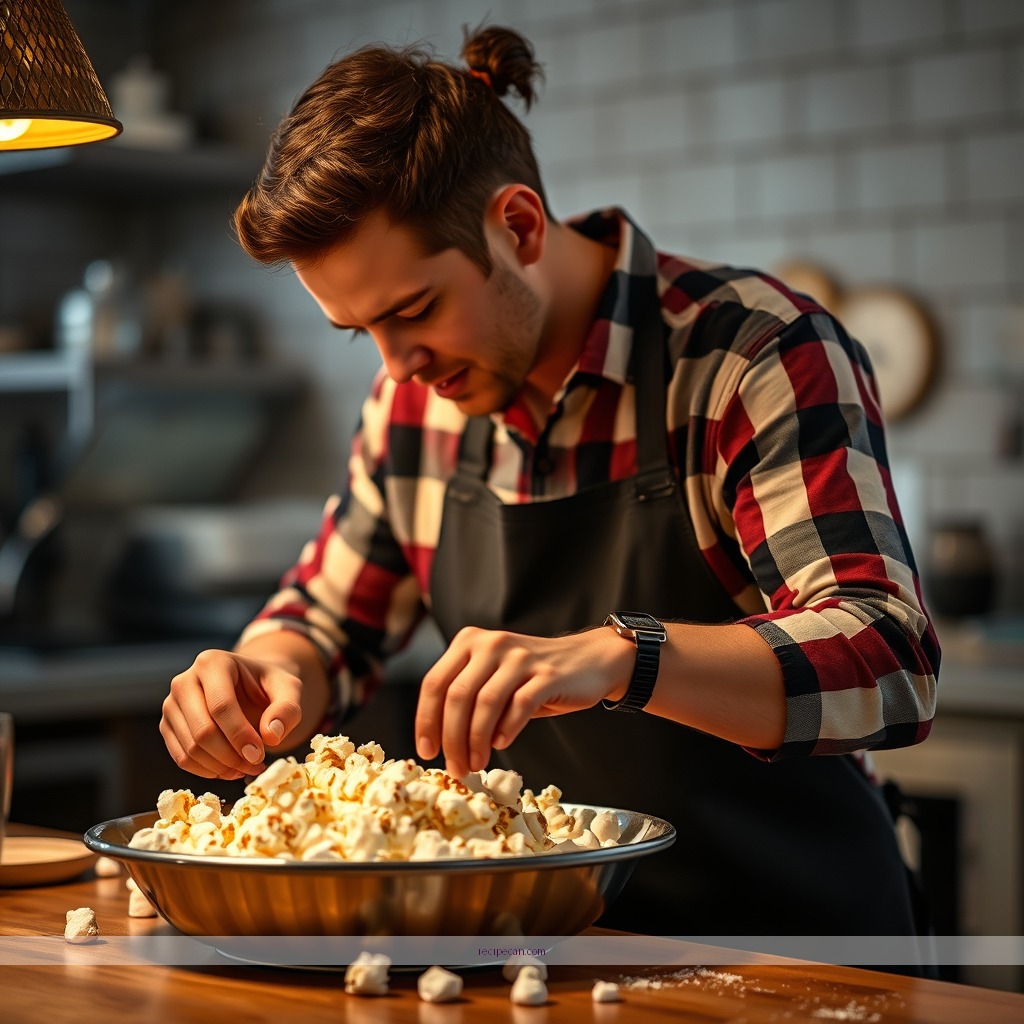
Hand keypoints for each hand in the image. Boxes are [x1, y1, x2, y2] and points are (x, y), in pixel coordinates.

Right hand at [160, 649, 303, 779]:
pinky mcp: (168, 726)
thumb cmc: (268, 687)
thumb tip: (270, 735)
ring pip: (190, 748)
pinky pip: (182, 758)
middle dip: (231, 755)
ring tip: (247, 768)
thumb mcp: (289, 690)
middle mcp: (184, 680)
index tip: (258, 756)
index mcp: (213, 662)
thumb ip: (287, 709)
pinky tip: (231, 769)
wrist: (251, 689)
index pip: (221, 705)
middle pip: (202, 729)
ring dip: (221, 767)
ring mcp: (171, 704)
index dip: (240, 735)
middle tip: (256, 766)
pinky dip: (207, 771)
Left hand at [414, 625, 632, 779]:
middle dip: (451, 738)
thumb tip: (441, 742)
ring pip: (485, 703)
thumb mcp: (493, 677)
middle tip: (455, 767)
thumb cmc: (534, 677)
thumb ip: (467, 696)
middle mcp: (492, 644)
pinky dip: (506, 729)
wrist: (589, 660)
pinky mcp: (548, 675)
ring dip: (476, 741)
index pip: (435, 682)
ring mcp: (520, 657)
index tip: (427, 751)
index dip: (425, 720)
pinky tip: (501, 744)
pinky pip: (520, 705)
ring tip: (476, 764)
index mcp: (469, 642)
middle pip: (458, 695)